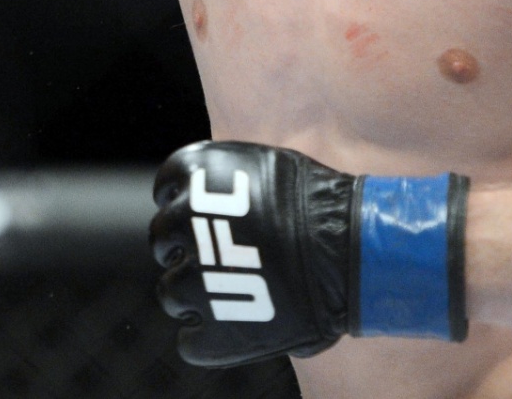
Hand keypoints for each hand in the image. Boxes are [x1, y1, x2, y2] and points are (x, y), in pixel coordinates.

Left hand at [151, 141, 467, 367]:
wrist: (348, 248)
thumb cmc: (322, 204)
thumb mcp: (266, 169)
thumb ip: (228, 184)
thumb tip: (211, 198)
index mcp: (195, 176)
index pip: (166, 189)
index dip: (185, 205)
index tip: (204, 216)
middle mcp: (183, 222)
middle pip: (163, 241)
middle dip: (187, 250)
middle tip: (222, 258)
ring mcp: (193, 280)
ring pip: (171, 293)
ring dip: (195, 295)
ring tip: (235, 295)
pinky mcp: (212, 332)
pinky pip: (191, 342)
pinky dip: (210, 339)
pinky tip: (236, 328)